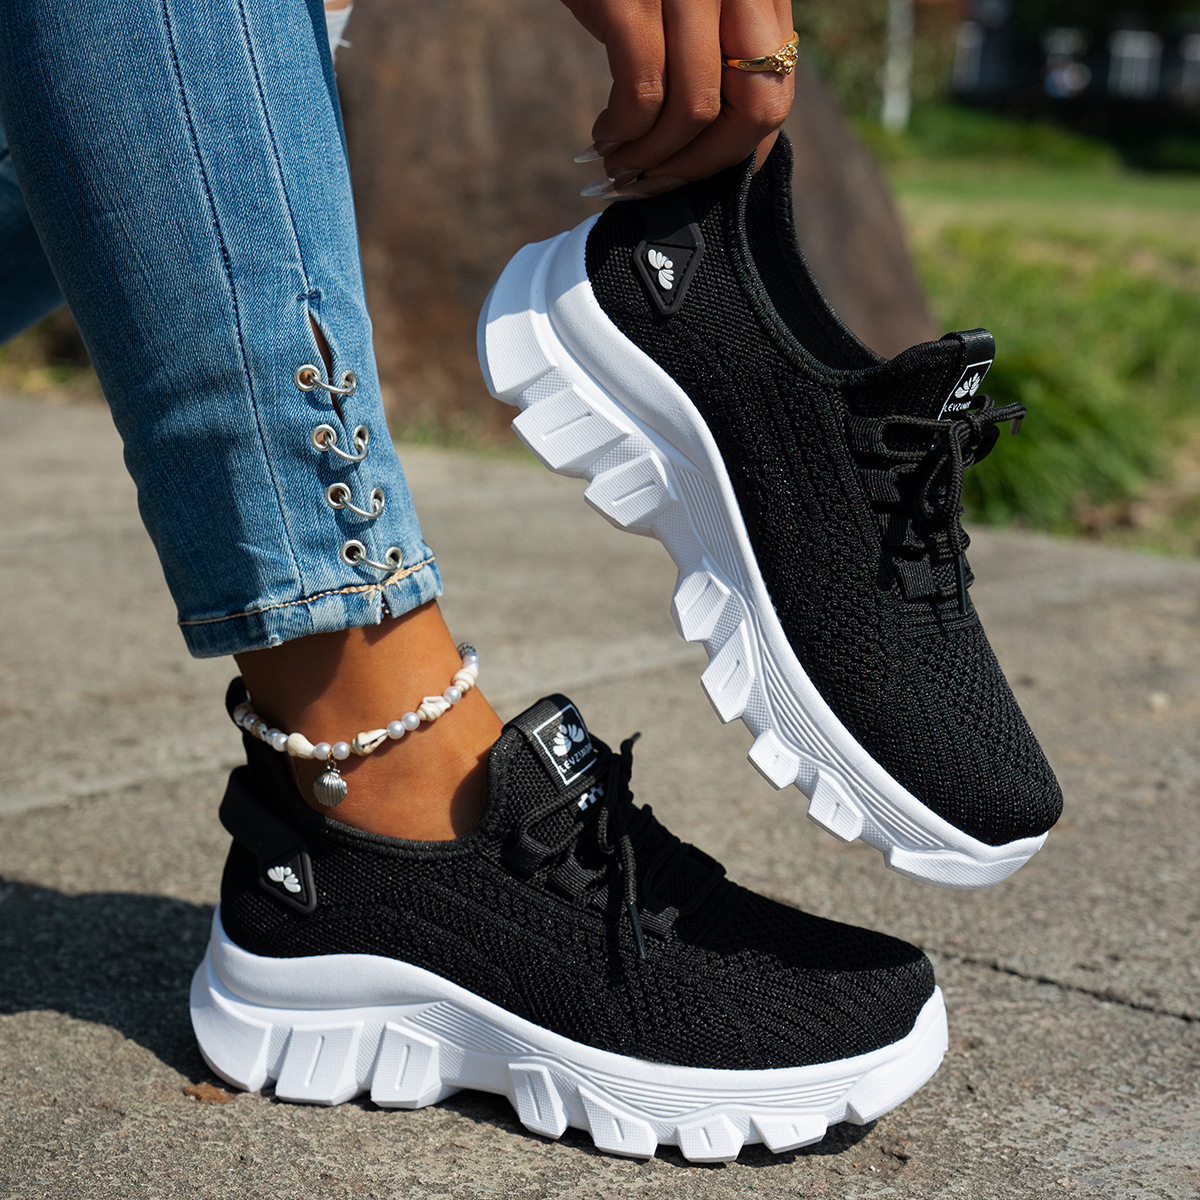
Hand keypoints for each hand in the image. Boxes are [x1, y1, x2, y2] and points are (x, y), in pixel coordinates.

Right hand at [561, 0, 794, 196]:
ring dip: (649, 156)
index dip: (734, 154)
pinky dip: (621, 131)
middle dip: (699, 164)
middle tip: (654, 180)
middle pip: (753, 110)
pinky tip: (603, 135)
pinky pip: (641, 92)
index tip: (690, 176)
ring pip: (693, 110)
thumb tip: (728, 152)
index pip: (774, 96)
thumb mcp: (689, 6)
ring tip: (618, 163)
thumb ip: (718, 60)